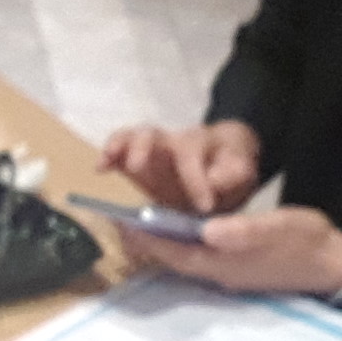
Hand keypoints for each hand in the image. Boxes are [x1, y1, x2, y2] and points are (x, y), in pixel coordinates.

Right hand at [99, 120, 261, 214]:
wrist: (223, 164)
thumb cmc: (230, 167)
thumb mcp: (241, 171)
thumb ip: (232, 175)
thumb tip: (215, 183)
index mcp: (199, 144)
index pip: (192, 156)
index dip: (196, 179)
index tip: (205, 206)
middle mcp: (171, 142)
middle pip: (153, 135)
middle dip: (143, 149)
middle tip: (137, 167)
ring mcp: (152, 152)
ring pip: (133, 139)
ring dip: (120, 148)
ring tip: (107, 162)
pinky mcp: (138, 163)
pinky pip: (120, 152)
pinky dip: (108, 156)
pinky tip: (100, 169)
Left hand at [120, 205, 341, 297]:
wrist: (336, 268)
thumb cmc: (309, 242)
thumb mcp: (281, 227)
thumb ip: (246, 230)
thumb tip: (208, 230)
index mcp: (226, 262)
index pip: (175, 252)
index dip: (147, 239)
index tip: (121, 222)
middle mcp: (220, 272)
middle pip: (173, 259)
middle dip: (147, 242)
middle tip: (120, 220)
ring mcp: (229, 273)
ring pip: (185, 260)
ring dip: (162, 244)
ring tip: (140, 224)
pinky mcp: (238, 270)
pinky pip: (199, 259)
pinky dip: (182, 245)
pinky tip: (179, 231)